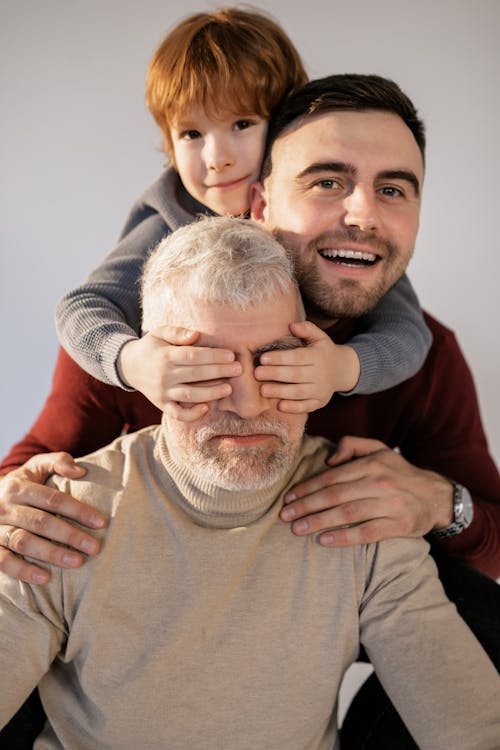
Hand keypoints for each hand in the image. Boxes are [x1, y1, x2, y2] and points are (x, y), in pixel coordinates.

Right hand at [0, 452, 105, 583]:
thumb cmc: (21, 485)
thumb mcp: (36, 467)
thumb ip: (58, 462)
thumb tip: (81, 471)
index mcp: (18, 487)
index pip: (52, 499)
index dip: (77, 510)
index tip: (100, 523)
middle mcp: (4, 508)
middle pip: (41, 522)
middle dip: (69, 535)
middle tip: (94, 547)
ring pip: (23, 541)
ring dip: (51, 553)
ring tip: (76, 562)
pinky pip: (3, 562)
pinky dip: (23, 570)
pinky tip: (45, 578)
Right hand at [117, 327, 241, 418]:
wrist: (129, 366)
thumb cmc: (152, 347)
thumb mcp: (160, 333)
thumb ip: (178, 332)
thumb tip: (196, 335)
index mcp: (166, 356)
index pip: (193, 356)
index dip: (213, 356)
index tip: (231, 355)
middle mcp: (164, 375)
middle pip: (195, 374)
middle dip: (219, 372)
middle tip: (239, 370)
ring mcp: (163, 392)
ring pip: (190, 395)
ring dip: (211, 393)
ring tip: (229, 388)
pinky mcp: (162, 405)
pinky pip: (178, 414)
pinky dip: (192, 414)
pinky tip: (206, 408)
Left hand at [254, 321, 359, 413]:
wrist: (343, 370)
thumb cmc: (323, 351)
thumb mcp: (319, 337)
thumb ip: (307, 329)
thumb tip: (292, 325)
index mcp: (318, 356)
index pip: (298, 357)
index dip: (280, 358)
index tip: (262, 358)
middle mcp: (320, 374)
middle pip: (296, 375)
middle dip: (275, 374)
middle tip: (256, 373)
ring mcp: (321, 390)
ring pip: (299, 392)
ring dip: (280, 392)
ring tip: (263, 390)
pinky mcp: (319, 402)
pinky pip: (306, 406)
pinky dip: (294, 407)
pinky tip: (280, 406)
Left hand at [280, 436, 453, 544]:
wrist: (436, 495)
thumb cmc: (399, 472)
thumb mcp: (378, 449)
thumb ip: (351, 444)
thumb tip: (329, 459)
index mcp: (372, 464)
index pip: (332, 476)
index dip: (308, 487)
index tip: (289, 497)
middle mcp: (380, 482)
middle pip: (335, 495)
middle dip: (307, 506)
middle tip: (286, 515)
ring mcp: (390, 504)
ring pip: (348, 514)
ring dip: (319, 522)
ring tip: (298, 529)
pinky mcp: (398, 524)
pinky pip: (367, 532)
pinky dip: (344, 537)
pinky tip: (325, 540)